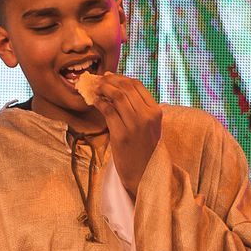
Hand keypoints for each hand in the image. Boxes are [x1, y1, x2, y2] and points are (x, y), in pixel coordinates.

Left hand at [95, 74, 162, 193]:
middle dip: (109, 80)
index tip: (108, 76)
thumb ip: (138, 108)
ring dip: (102, 89)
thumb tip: (116, 88)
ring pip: (117, 96)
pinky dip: (99, 103)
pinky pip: (108, 111)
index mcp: (156, 111)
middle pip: (126, 87)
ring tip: (94, 89)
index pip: (137, 85)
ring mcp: (135, 125)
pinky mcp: (121, 135)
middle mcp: (147, 116)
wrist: (143, 174)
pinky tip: (94, 102)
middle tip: (98, 81)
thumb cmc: (143, 149)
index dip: (120, 78)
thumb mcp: (148, 126)